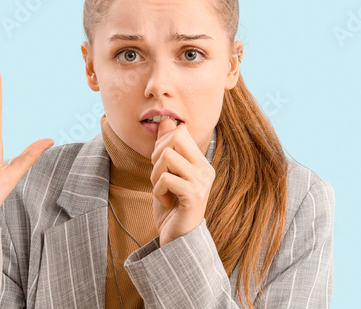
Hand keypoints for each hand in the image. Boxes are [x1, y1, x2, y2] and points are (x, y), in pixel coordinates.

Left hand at [149, 118, 215, 246]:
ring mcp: (202, 182)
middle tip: (157, 174)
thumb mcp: (166, 174)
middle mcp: (205, 169)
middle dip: (156, 153)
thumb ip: (167, 148)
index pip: (180, 132)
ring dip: (155, 173)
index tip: (159, 164)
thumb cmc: (171, 208)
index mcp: (200, 162)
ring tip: (160, 189)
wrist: (178, 240)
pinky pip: (166, 178)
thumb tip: (167, 120)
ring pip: (168, 156)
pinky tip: (164, 201)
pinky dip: (157, 189)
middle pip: (176, 136)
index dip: (162, 143)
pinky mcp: (194, 196)